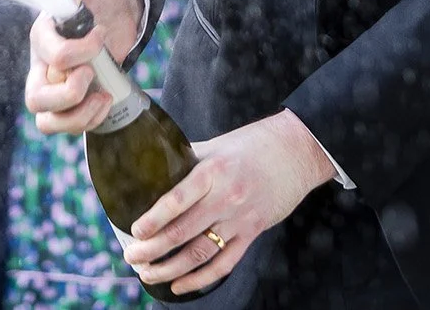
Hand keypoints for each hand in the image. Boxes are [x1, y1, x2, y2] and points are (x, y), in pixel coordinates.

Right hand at [25, 0, 143, 134]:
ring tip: (102, 97)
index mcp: (41, 37)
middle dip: (70, 93)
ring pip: (47, 122)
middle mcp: (42, 66)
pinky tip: (105, 100)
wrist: (114, 3)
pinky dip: (89, 121)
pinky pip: (68, 126)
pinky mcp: (74, 100)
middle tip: (92, 72)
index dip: (81, 50)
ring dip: (78, 117)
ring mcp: (56, 86)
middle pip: (36, 99)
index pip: (54, 56)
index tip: (101, 34)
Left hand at [122, 110, 335, 294]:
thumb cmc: (255, 144)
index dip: (153, 220)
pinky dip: (200, 278)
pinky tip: (179, 285)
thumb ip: (188, 159)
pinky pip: (224, 263)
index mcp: (213, 171)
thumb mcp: (218, 145)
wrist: (298, 151)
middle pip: (182, 232)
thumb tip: (155, 168)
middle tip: (132, 256)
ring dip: (169, 268)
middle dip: (151, 249)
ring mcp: (240, 219)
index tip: (134, 231)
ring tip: (147, 273)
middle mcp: (226, 197)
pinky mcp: (253, 233)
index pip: (176, 200)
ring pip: (199, 252)